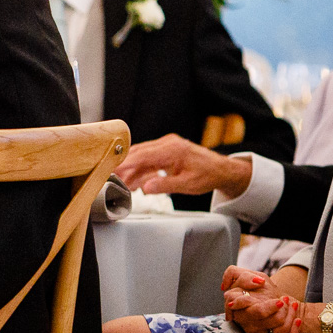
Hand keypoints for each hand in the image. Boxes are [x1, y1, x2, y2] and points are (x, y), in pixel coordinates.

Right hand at [114, 133, 250, 198]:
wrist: (222, 170)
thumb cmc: (208, 175)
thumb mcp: (188, 185)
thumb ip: (165, 186)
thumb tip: (145, 188)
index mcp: (173, 149)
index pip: (144, 155)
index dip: (126, 162)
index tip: (112, 168)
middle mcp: (168, 144)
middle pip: (139, 153)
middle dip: (124, 166)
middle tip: (111, 176)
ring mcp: (166, 146)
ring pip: (142, 156)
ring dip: (132, 170)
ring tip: (123, 184)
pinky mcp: (165, 151)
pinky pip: (148, 159)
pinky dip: (141, 170)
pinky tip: (135, 181)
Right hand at [224, 281, 302, 332]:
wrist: (275, 301)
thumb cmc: (263, 288)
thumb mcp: (254, 276)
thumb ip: (247, 277)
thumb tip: (257, 282)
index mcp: (233, 302)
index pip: (242, 302)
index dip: (261, 301)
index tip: (279, 301)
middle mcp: (241, 318)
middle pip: (261, 313)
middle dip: (278, 306)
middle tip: (285, 299)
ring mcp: (253, 330)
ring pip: (277, 324)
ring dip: (290, 313)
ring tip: (292, 304)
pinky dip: (294, 328)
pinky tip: (297, 319)